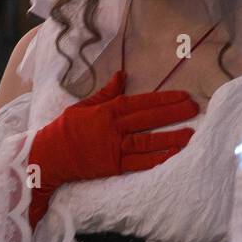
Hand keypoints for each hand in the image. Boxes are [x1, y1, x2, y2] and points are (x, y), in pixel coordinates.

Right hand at [26, 72, 198, 228]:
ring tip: (191, 134)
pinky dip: (156, 159)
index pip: (142, 102)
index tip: (183, 95)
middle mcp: (114, 128)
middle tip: (195, 109)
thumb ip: (106, 92)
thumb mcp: (84, 105)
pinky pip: (139, 163)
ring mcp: (114, 148)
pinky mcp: (113, 166)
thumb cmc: (64, 129)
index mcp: (108, 110)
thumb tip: (122, 75)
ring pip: (148, 142)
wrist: (47, 157)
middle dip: (174, 113)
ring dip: (171, 138)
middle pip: (149, 119)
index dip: (164, 99)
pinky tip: (172, 155)